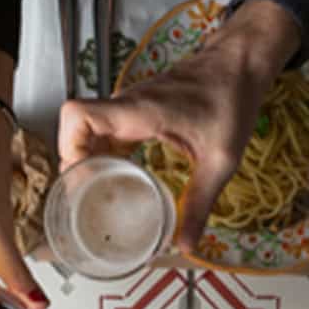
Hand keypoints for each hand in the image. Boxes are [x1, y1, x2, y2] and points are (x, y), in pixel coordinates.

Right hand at [57, 0, 300, 251]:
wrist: (240, 63)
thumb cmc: (232, 99)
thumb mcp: (220, 159)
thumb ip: (200, 203)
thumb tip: (186, 245)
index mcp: (140, 111)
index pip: (78, 116)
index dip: (67, 147)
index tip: (78, 178)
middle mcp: (126, 106)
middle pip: (73, 129)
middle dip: (72, 164)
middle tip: (82, 197)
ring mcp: (127, 108)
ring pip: (84, 132)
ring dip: (82, 161)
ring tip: (91, 194)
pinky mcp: (132, 113)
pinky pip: (101, 133)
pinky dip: (98, 156)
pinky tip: (110, 179)